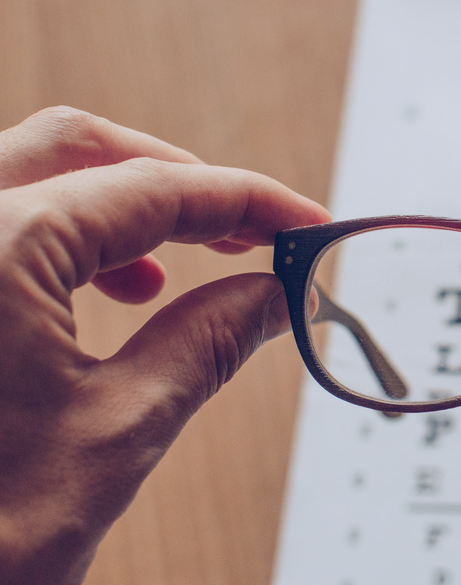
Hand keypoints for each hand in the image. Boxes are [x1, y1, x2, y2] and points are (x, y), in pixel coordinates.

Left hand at [0, 107, 328, 584]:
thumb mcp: (115, 435)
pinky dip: (64, 241)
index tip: (306, 226)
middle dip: (177, 181)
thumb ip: (206, 344)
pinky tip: (107, 294)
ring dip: (118, 207)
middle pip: (77, 149)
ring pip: (30, 178)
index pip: (153, 189)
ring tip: (183, 271)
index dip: (248, 202)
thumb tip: (275, 298)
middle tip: (252, 233)